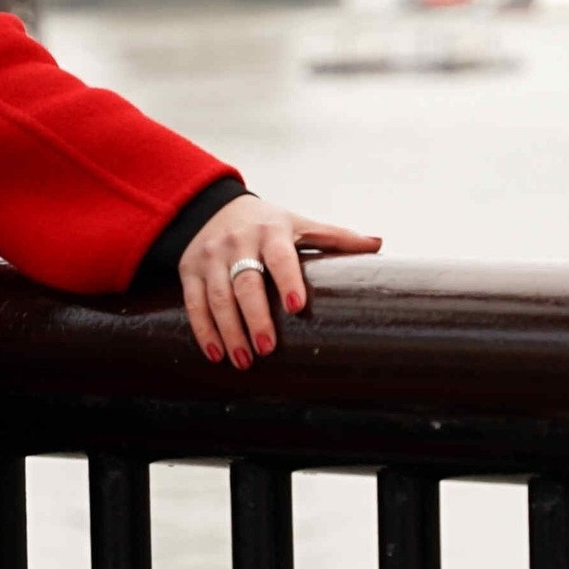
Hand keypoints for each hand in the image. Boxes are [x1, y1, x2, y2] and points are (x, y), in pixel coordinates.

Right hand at [179, 192, 378, 367]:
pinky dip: (204, 331)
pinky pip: (194, 303)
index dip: (287, 279)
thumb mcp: (299, 224)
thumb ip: (336, 237)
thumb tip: (379, 244)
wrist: (211, 208)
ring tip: (244, 361)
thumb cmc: (266, 224)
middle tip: (267, 349)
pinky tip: (216, 354)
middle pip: (245, 282)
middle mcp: (238, 242)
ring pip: (217, 297)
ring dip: (229, 331)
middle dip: (256, 317)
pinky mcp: (189, 270)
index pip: (279, 256)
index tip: (296, 306)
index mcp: (271, 231)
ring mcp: (210, 257)